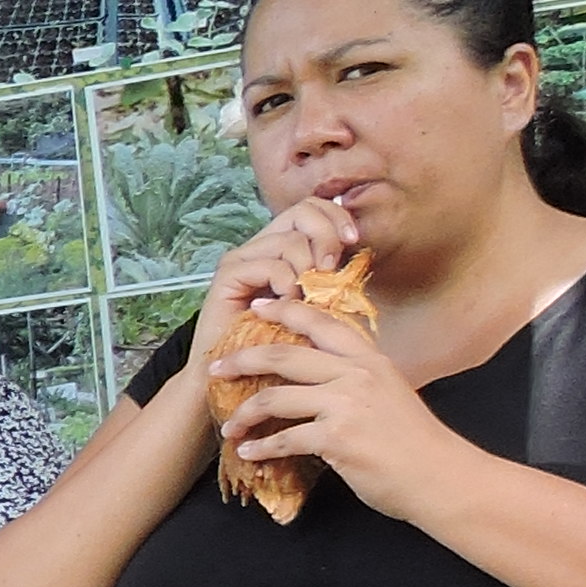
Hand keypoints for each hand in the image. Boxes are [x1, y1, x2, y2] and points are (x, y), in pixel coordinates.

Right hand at [183, 194, 366, 388]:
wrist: (240, 379)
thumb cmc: (282, 347)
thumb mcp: (318, 303)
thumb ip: (331, 275)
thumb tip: (357, 248)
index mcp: (283, 248)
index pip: (313, 207)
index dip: (337, 217)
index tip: (354, 242)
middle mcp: (261, 247)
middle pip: (303, 210)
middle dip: (326, 235)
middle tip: (330, 269)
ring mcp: (243, 259)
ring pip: (291, 239)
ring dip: (306, 271)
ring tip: (303, 300)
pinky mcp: (228, 275)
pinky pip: (271, 264)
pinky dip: (286, 284)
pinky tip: (286, 306)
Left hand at [210, 294, 468, 523]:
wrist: (442, 478)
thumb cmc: (416, 442)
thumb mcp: (391, 394)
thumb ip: (358, 380)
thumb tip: (322, 378)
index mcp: (370, 360)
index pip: (321, 323)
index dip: (284, 311)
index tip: (256, 308)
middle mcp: (357, 375)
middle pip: (284, 356)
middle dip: (242, 359)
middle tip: (216, 368)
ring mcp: (346, 405)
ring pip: (276, 398)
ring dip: (245, 414)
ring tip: (229, 426)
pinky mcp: (337, 438)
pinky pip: (285, 439)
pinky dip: (262, 448)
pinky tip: (249, 453)